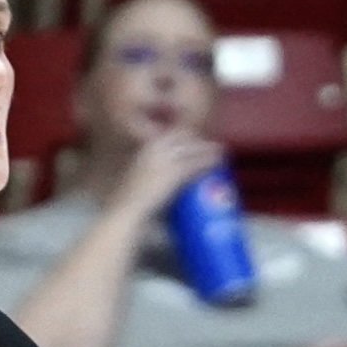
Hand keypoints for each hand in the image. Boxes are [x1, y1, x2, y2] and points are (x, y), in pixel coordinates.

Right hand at [104, 124, 224, 220]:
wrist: (124, 212)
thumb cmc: (130, 202)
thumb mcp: (141, 180)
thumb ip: (154, 173)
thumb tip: (166, 178)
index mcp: (145, 149)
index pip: (170, 135)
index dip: (186, 138)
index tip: (197, 142)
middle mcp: (154, 150)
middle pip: (183, 138)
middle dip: (199, 141)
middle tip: (213, 147)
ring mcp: (163, 160)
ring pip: (191, 149)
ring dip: (207, 149)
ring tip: (222, 152)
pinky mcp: (172, 174)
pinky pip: (194, 165)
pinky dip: (208, 162)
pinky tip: (218, 162)